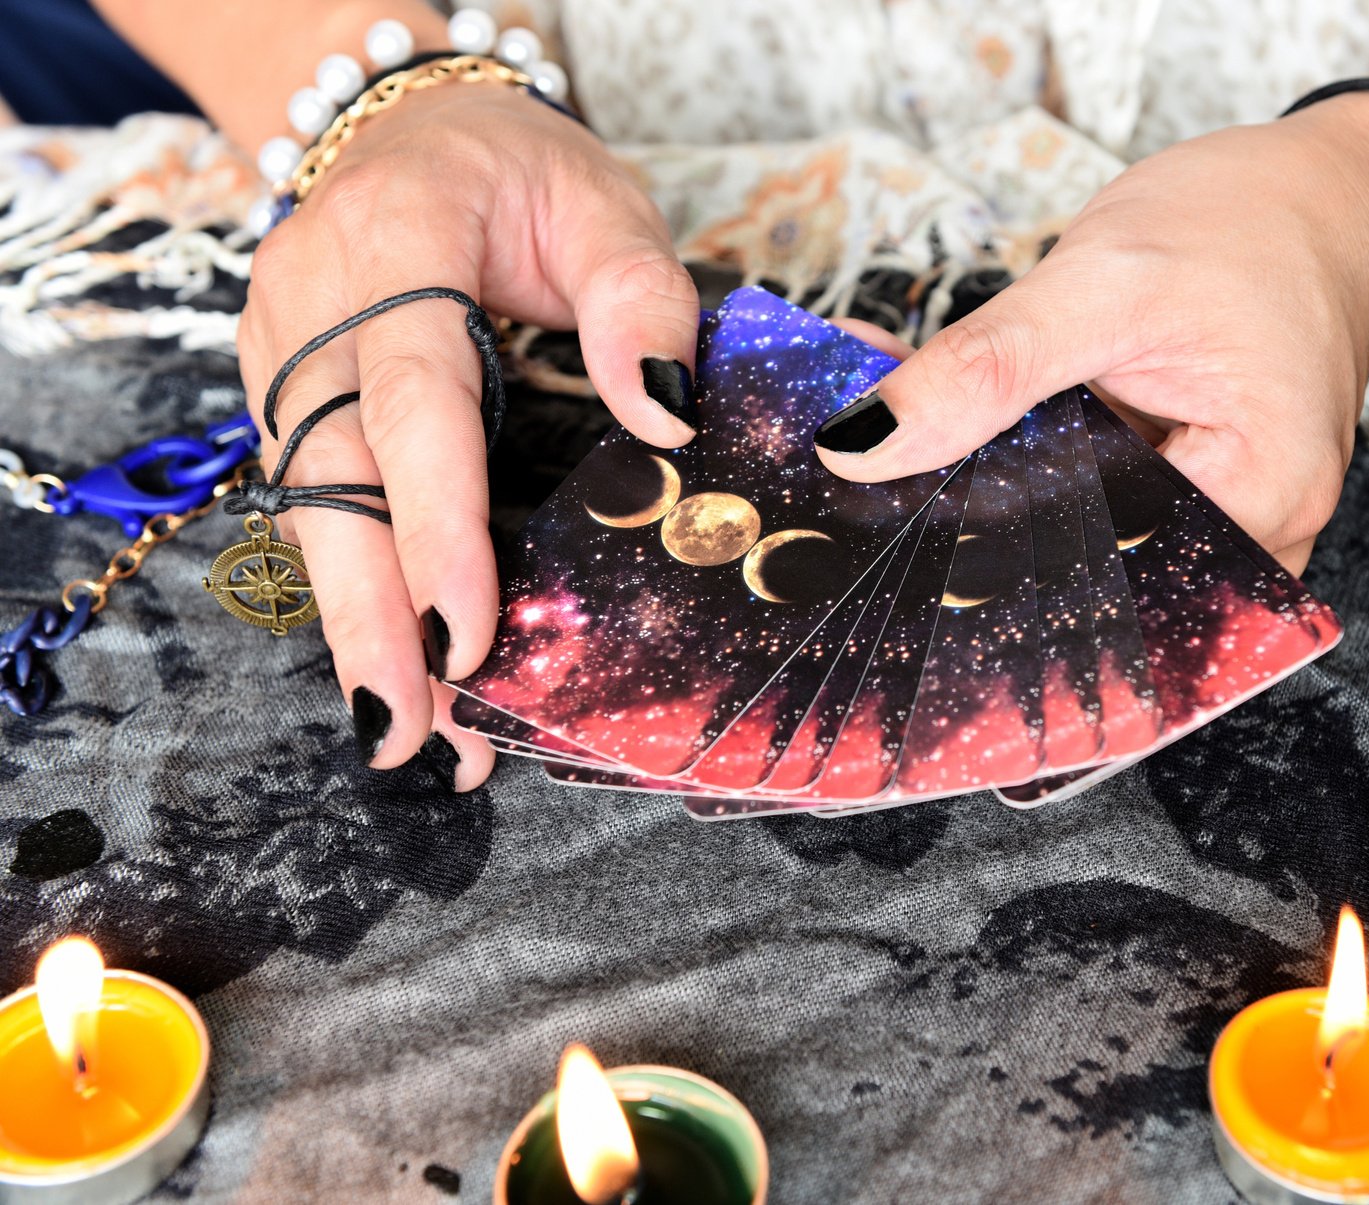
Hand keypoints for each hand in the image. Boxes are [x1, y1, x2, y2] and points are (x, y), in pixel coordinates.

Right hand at [238, 82, 700, 788]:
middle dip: (368, 617)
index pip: (411, 402)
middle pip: (329, 477)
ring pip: (310, 506)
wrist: (415, 130)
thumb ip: (640, 298)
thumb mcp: (603, 203)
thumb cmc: (518, 171)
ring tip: (420, 729)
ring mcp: (282, 353)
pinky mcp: (285, 393)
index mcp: (391, 245)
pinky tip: (398, 660)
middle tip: (412, 728)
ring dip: (361, 623)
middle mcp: (311, 306)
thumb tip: (667, 415)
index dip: (435, 526)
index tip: (468, 634)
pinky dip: (357, 586)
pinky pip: (315, 500)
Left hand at [811, 99, 1368, 577]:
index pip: (1090, 569)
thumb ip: (987, 369)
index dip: (978, 547)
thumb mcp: (1103, 280)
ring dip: (996, 496)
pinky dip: (1030, 472)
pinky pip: (1094, 510)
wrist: (1326, 193)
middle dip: (977, 523)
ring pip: (1080, 547)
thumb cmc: (1252, 223)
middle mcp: (1254, 540)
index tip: (884, 510)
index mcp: (1259, 498)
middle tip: (880, 474)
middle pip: (1084, 574)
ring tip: (924, 444)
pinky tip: (973, 432)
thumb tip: (866, 444)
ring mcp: (1222, 529)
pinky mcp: (1187, 503)